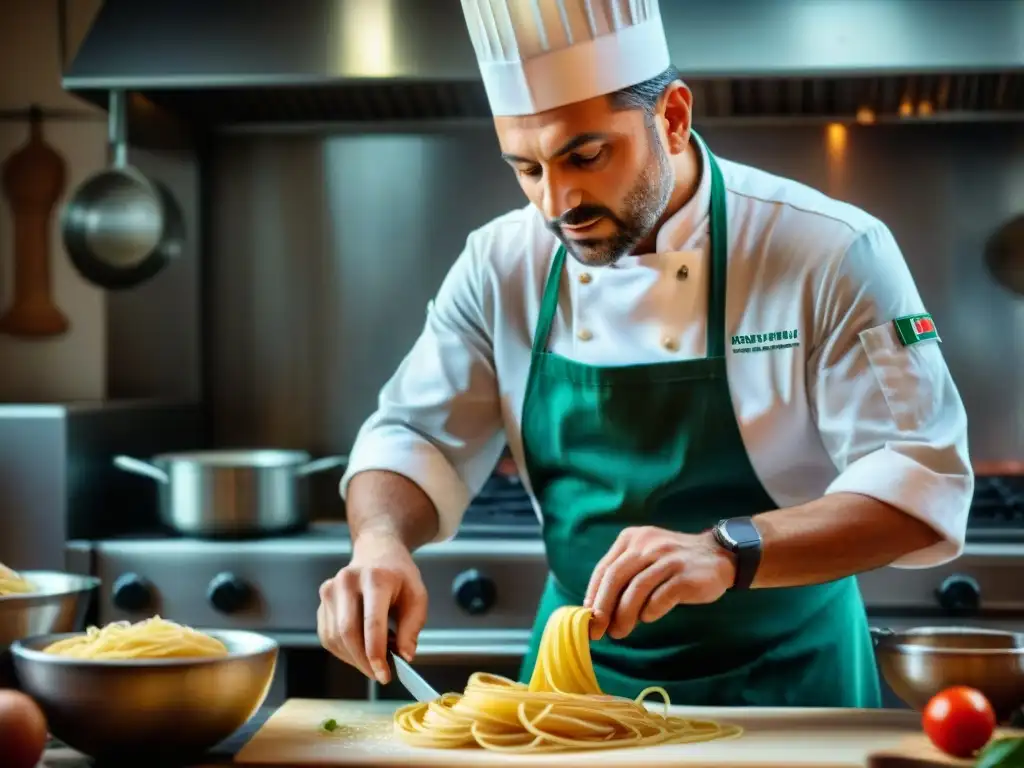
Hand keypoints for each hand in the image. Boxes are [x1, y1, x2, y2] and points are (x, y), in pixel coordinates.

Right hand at [317, 532, 427, 684]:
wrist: (377, 551)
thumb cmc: (399, 576)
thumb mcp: (417, 596)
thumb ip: (412, 627)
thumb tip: (405, 656)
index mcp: (375, 578)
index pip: (371, 622)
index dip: (376, 653)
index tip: (385, 675)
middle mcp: (347, 581)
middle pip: (348, 632)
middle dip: (363, 661)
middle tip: (379, 675)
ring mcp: (330, 589)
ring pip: (335, 638)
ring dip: (354, 658)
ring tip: (375, 657)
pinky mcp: (322, 601)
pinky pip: (328, 636)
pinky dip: (344, 651)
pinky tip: (360, 649)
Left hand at [583, 526, 735, 640]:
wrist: (719, 555)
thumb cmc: (673, 563)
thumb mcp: (645, 557)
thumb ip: (624, 576)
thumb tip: (599, 611)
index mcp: (631, 538)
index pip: (604, 568)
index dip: (592, 595)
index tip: (587, 618)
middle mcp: (647, 544)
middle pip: (616, 577)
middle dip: (603, 607)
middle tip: (598, 630)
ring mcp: (667, 558)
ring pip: (637, 588)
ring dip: (624, 614)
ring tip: (620, 632)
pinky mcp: (685, 575)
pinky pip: (661, 596)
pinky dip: (650, 610)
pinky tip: (648, 618)